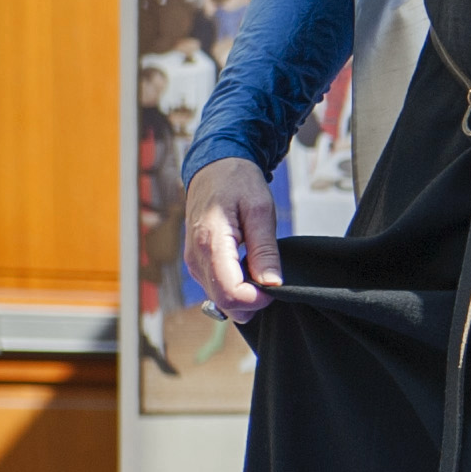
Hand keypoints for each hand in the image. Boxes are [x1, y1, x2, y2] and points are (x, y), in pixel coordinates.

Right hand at [184, 158, 282, 323]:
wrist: (214, 169)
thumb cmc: (238, 182)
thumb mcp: (260, 210)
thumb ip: (264, 249)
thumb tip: (272, 283)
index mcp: (211, 244)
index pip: (231, 293)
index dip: (258, 299)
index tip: (276, 286)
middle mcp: (196, 258)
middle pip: (224, 302)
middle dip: (252, 301)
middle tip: (272, 279)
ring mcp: (194, 262)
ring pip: (220, 299)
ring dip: (244, 294)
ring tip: (260, 267)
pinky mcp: (197, 263)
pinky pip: (216, 288)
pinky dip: (235, 287)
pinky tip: (248, 267)